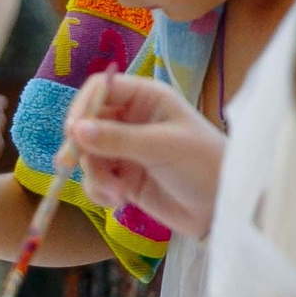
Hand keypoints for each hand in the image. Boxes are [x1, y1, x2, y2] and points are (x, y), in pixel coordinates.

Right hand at [59, 73, 225, 237]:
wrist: (223, 207)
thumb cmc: (203, 164)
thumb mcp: (162, 147)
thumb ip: (118, 139)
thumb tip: (75, 130)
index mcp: (145, 99)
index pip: (101, 89)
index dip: (83, 106)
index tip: (72, 132)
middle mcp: (131, 120)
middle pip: (86, 124)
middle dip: (82, 149)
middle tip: (74, 166)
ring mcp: (125, 150)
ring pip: (88, 156)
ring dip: (94, 176)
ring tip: (116, 193)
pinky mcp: (123, 178)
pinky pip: (95, 180)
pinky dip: (100, 192)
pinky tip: (119, 201)